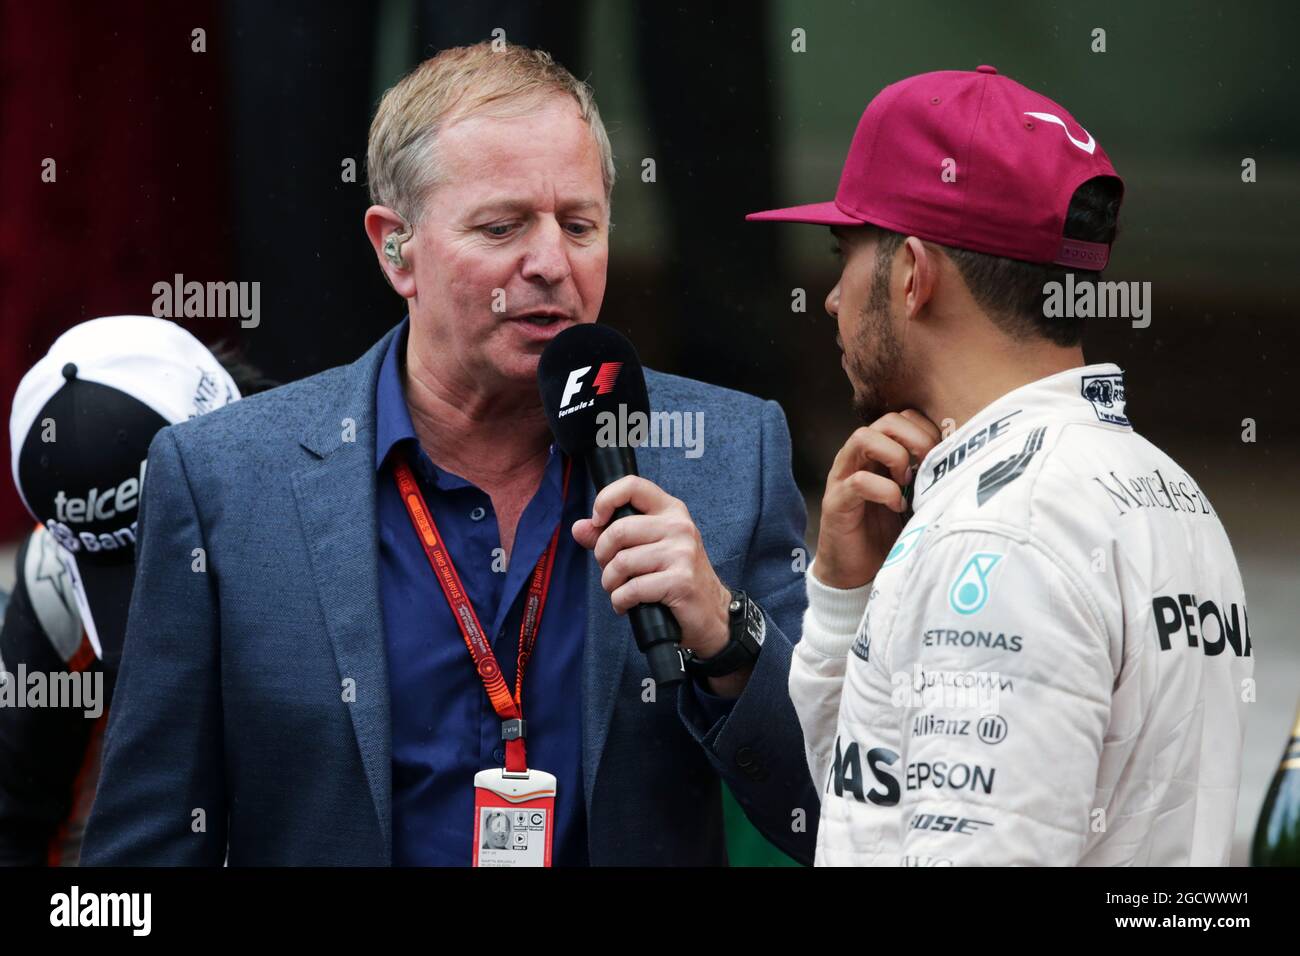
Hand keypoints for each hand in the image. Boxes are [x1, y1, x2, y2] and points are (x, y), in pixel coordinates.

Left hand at [572, 475, 731, 661]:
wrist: (711, 611)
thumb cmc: (676, 577)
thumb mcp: (646, 549)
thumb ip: (611, 536)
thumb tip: (579, 527)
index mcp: (670, 510)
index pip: (633, 485)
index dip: (606, 499)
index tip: (597, 521)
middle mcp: (679, 526)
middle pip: (619, 530)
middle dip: (602, 555)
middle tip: (609, 571)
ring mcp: (682, 553)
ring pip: (622, 562)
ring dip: (611, 583)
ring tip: (619, 591)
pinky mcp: (680, 580)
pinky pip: (632, 589)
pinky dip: (621, 601)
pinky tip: (627, 605)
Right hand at [815, 410, 940, 589]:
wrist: (857, 574)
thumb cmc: (889, 534)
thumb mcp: (916, 500)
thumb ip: (928, 478)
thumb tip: (966, 463)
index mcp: (878, 453)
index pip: (903, 417)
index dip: (926, 430)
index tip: (942, 457)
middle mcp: (858, 458)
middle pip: (886, 420)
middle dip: (915, 439)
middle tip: (929, 467)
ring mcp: (843, 477)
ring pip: (864, 438)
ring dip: (894, 456)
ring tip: (907, 482)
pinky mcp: (836, 502)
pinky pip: (858, 482)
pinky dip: (884, 491)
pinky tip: (897, 507)